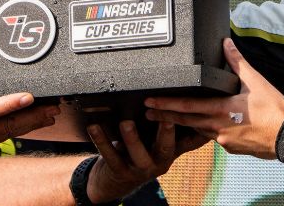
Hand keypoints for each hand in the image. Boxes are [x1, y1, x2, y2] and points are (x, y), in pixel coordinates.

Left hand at [85, 120, 207, 202]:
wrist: (115, 182)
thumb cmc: (138, 154)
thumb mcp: (158, 144)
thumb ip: (170, 128)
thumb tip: (186, 101)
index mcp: (170, 151)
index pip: (185, 139)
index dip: (190, 126)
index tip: (190, 110)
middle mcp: (159, 162)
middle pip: (166, 147)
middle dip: (167, 132)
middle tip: (165, 116)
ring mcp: (140, 169)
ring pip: (138, 154)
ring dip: (132, 138)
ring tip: (126, 123)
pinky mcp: (120, 172)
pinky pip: (110, 156)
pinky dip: (101, 140)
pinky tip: (94, 126)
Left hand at [144, 39, 283, 158]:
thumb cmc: (273, 109)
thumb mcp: (254, 80)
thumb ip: (237, 61)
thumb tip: (226, 42)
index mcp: (220, 111)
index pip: (185, 107)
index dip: (165, 104)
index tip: (149, 102)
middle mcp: (217, 128)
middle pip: (184, 121)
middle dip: (164, 116)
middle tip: (146, 113)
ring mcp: (224, 140)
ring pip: (197, 131)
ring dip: (181, 124)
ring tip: (166, 119)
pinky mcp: (232, 148)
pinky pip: (212, 138)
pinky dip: (203, 131)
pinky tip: (199, 126)